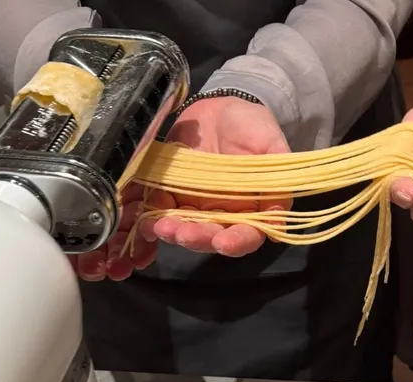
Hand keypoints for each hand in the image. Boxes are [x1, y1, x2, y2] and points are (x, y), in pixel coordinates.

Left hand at [71, 96, 291, 281]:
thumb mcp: (271, 142)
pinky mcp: (165, 196)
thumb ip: (277, 174)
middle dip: (193, 237)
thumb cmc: (251, 126)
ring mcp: (190, 208)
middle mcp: (219, 216)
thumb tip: (280, 215)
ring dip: (165, 234)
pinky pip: (152, 213)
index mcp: (250, 210)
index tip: (223, 242)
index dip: (236, 242)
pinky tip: (131, 229)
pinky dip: (140, 224)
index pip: (247, 235)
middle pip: (208, 236)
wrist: (219, 108)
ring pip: (178, 229)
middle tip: (177, 232)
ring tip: (153, 227)